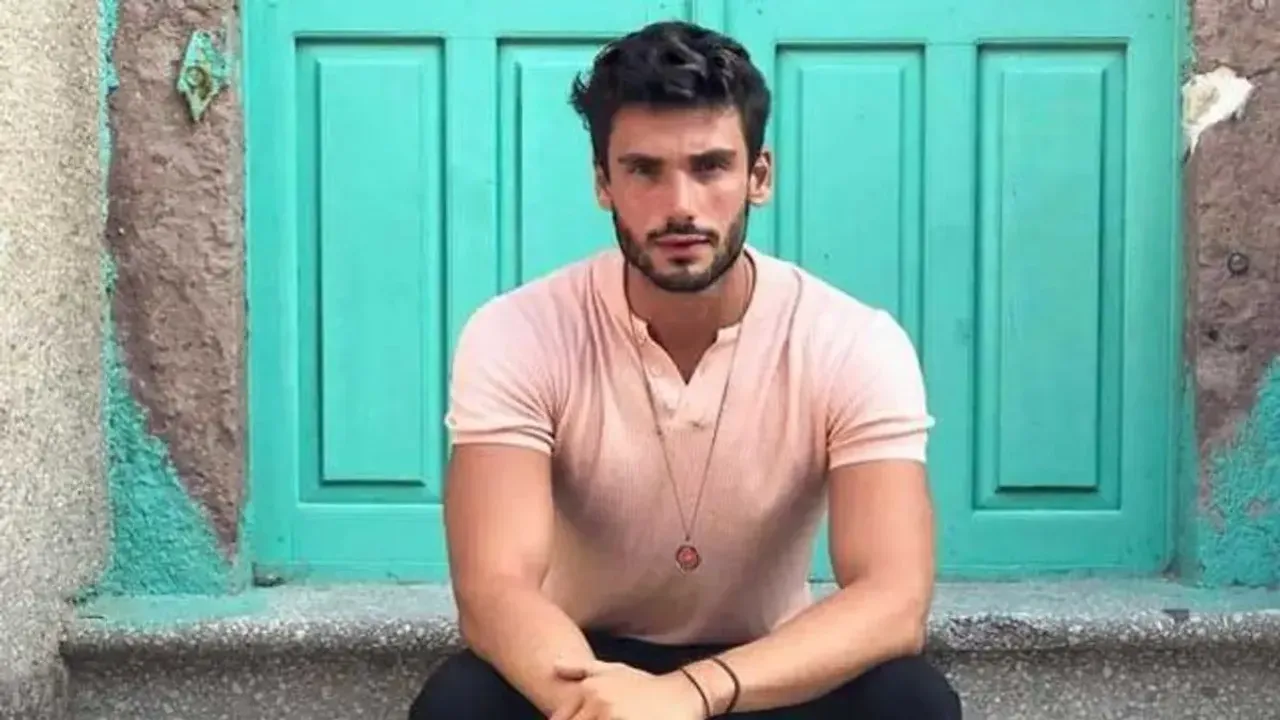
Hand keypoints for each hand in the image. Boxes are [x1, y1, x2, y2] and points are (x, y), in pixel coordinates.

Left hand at [549, 658, 706, 719]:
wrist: (684, 693)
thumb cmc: (647, 685)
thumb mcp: (614, 671)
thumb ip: (581, 670)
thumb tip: (553, 666)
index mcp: (589, 690)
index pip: (560, 719)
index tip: (586, 718)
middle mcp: (599, 701)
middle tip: (610, 716)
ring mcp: (615, 715)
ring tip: (622, 716)